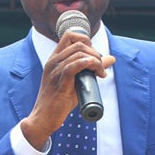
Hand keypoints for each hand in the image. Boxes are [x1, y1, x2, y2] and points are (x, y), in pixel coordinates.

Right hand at [20, 32, 114, 149]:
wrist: (43, 118)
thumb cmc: (59, 102)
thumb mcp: (76, 81)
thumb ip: (91, 68)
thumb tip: (111, 58)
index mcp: (55, 59)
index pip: (70, 36)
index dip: (86, 41)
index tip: (93, 56)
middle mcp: (53, 61)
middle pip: (78, 43)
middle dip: (95, 52)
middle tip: (100, 67)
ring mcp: (55, 70)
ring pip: (79, 53)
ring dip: (96, 60)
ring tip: (101, 73)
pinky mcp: (60, 81)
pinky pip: (76, 65)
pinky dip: (90, 65)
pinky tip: (97, 74)